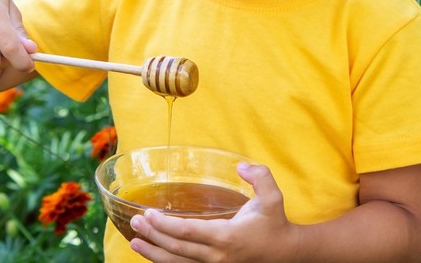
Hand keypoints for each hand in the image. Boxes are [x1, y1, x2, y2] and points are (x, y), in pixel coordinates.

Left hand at [129, 163, 300, 261]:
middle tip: (135, 223)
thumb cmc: (275, 224)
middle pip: (177, 250)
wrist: (286, 254)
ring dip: (154, 254)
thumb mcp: (273, 197)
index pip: (188, 233)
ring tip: (134, 242)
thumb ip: (260, 177)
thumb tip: (241, 166)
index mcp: (227, 237)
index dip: (165, 226)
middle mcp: (218, 257)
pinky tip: (153, 254)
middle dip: (153, 236)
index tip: (148, 215)